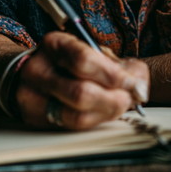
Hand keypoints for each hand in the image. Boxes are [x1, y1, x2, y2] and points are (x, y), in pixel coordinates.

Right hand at [15, 32, 149, 129]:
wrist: (37, 72)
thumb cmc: (72, 61)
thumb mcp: (93, 51)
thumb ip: (119, 65)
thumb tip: (139, 85)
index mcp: (55, 44)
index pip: (84, 61)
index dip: (113, 75)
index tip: (132, 83)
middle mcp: (38, 70)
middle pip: (80, 93)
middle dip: (112, 99)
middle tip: (129, 98)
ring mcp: (32, 96)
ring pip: (75, 115)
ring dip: (106, 113)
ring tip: (120, 105)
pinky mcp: (35, 118)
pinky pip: (71, 126)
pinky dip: (95, 120)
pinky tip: (104, 112)